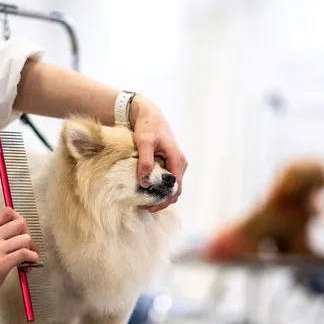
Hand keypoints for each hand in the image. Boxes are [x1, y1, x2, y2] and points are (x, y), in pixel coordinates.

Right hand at [0, 207, 38, 305]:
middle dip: (27, 234)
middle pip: (21, 223)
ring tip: (26, 258)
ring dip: (30, 249)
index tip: (21, 231)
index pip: (7, 211)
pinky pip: (24, 253)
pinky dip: (32, 258)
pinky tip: (29, 263)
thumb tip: (20, 233)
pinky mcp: (1, 264)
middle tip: (26, 246)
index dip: (19, 219)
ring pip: (25, 239)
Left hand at [130, 96, 187, 211]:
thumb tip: (145, 182)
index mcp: (177, 160)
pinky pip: (167, 180)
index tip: (149, 207)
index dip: (164, 201)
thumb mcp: (144, 142)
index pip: (175, 188)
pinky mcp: (170, 163)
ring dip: (160, 195)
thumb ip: (145, 162)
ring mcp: (176, 163)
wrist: (149, 115)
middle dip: (162, 201)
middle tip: (144, 207)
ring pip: (171, 186)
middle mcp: (180, 163)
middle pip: (175, 190)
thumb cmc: (147, 127)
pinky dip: (158, 187)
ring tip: (143, 200)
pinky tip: (146, 189)